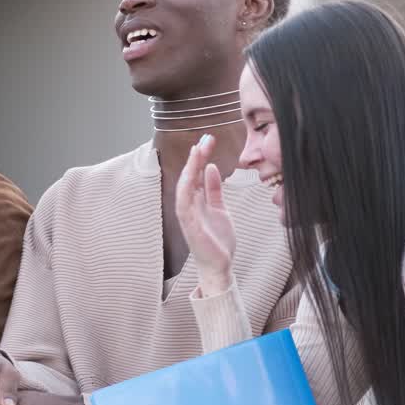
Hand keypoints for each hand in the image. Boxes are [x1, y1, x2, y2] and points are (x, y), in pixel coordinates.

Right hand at [176, 134, 236, 295]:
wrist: (220, 265)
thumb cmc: (218, 240)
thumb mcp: (220, 208)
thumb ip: (213, 189)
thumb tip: (211, 167)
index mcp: (196, 201)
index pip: (195, 174)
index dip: (200, 157)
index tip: (208, 141)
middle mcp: (189, 206)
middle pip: (189, 176)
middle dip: (196, 157)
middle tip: (205, 139)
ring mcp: (187, 216)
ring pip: (184, 187)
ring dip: (190, 168)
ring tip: (198, 151)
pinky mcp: (190, 226)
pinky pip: (184, 204)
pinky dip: (186, 189)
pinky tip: (192, 175)